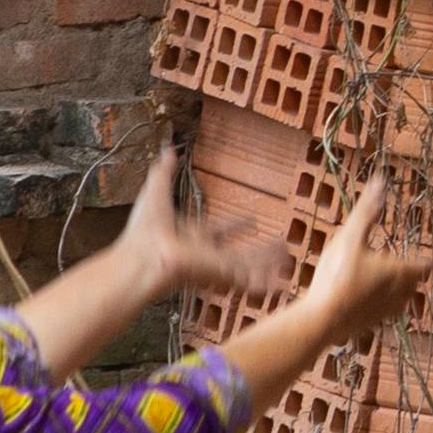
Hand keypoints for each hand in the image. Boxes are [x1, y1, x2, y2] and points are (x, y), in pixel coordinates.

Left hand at [124, 145, 289, 304]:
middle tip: (280, 243)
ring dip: (270, 261)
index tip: (252, 219)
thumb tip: (167, 149)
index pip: (218, 231)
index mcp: (192, 236)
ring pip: (250, 266)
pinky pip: (250, 282)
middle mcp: (206, 254)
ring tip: (289, 256)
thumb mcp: (156, 191)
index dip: (235, 225)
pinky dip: (268, 282)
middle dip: (261, 249)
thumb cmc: (143, 230)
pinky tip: (283, 281)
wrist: (143, 256)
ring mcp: (215, 267)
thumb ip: (164, 172)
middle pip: (239, 252)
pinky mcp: (222, 276)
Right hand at [305, 182, 432, 342]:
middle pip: (414, 281)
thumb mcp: (351, 236)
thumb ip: (367, 210)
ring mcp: (387, 312)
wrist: (321, 319)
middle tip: (409, 263)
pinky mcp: (372, 324)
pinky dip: (380, 301)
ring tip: (388, 279)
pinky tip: (366, 296)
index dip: (431, 258)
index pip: (427, 264)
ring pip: (401, 298)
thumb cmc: (337, 274)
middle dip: (412, 272)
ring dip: (397, 287)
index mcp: (401, 271)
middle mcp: (400, 293)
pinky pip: (383, 310)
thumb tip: (381, 180)